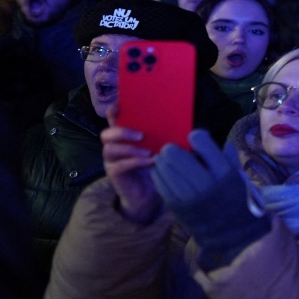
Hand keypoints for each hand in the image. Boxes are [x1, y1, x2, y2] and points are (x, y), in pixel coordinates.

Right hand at [101, 108, 160, 222]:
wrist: (150, 193)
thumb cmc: (157, 165)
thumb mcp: (164, 148)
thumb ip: (170, 137)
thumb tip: (192, 129)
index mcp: (126, 134)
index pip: (114, 119)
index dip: (113, 111)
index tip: (119, 105)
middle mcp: (115, 145)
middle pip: (106, 133)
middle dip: (122, 131)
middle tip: (141, 134)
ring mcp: (112, 160)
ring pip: (110, 149)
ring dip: (130, 148)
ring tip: (148, 151)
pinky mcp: (114, 174)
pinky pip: (120, 166)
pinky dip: (135, 162)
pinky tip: (150, 162)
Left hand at [151, 131, 268, 266]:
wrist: (231, 232)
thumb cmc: (236, 200)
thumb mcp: (239, 176)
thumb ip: (230, 158)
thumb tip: (222, 142)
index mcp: (223, 171)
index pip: (201, 141)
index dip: (196, 137)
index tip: (196, 141)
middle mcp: (205, 182)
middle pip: (175, 154)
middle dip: (172, 149)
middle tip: (173, 150)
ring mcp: (189, 195)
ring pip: (164, 167)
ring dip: (163, 161)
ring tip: (166, 161)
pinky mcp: (177, 205)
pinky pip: (160, 183)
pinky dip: (158, 174)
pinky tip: (161, 172)